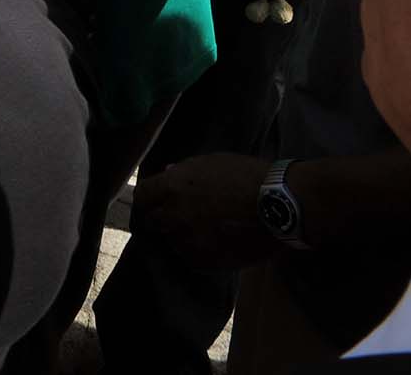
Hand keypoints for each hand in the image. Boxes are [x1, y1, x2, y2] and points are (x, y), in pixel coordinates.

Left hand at [128, 153, 274, 270]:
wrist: (281, 204)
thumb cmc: (248, 176)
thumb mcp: (211, 163)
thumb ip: (184, 171)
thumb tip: (166, 174)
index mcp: (172, 187)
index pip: (142, 196)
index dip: (148, 199)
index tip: (154, 201)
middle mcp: (175, 215)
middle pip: (153, 221)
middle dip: (161, 218)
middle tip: (176, 217)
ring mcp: (191, 240)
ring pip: (173, 241)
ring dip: (182, 236)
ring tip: (202, 231)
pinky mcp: (208, 260)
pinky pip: (193, 258)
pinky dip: (199, 252)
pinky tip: (215, 244)